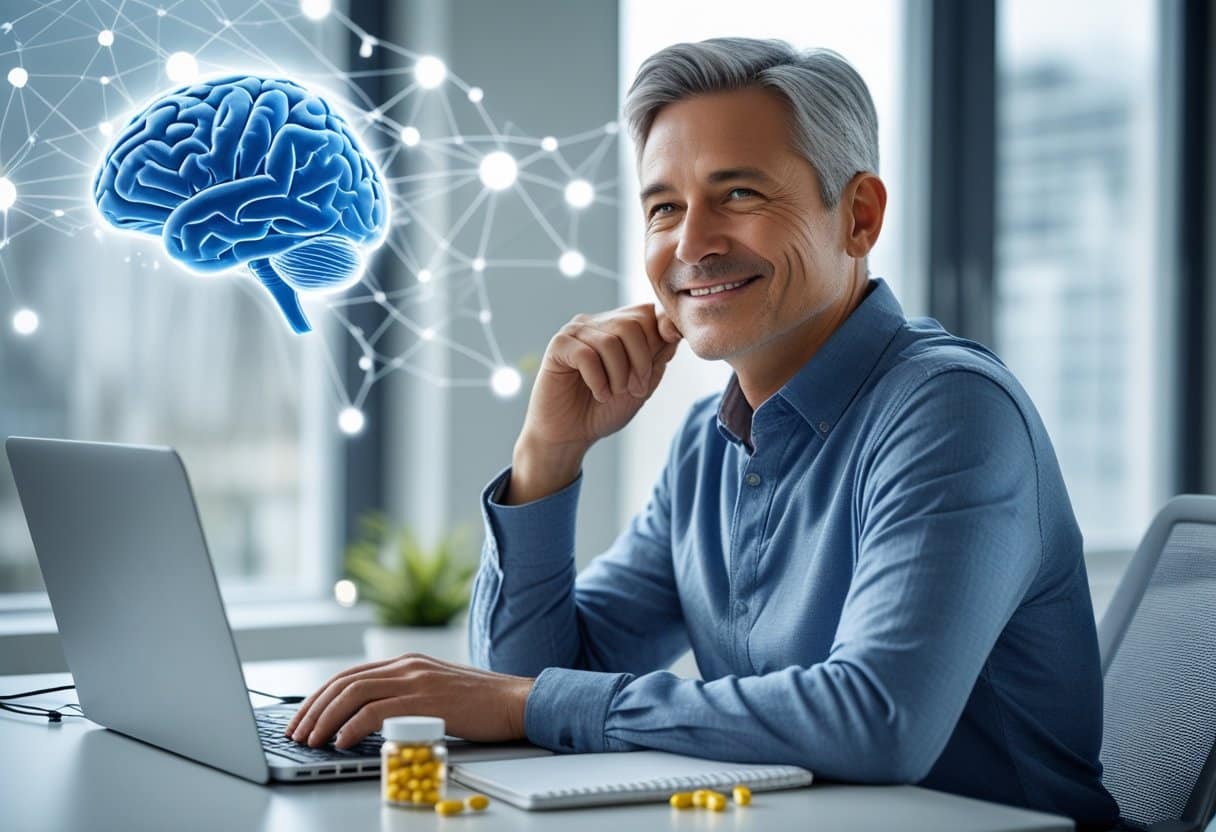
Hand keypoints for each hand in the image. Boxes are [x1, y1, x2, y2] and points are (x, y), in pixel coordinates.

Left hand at [283, 653, 534, 748]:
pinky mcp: (424, 699)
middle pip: (344, 682)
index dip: (320, 697)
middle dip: (313, 709)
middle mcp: (406, 665)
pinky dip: (352, 727)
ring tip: (311, 741)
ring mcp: (415, 679)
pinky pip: (376, 711)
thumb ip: (406, 697)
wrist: (516, 701)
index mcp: (407, 662)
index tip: (302, 719)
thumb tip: (371, 721)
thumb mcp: (436, 692)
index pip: (349, 675)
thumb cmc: (480, 704)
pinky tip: (342, 742)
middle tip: (296, 733)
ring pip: (353, 693)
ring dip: (325, 719)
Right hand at [524, 303, 681, 448]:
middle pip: (632, 323)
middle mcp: (597, 323)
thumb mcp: (641, 385)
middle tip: (635, 389)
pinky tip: (598, 393)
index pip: (647, 312)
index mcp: (618, 327)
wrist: (570, 435)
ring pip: (610, 341)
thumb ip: (657, 356)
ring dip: (619, 375)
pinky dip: (598, 380)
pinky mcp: (558, 346)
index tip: (663, 357)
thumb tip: (675, 329)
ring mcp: (576, 332)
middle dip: (641, 361)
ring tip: (613, 394)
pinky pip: (585, 355)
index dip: (661, 331)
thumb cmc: (604, 410)